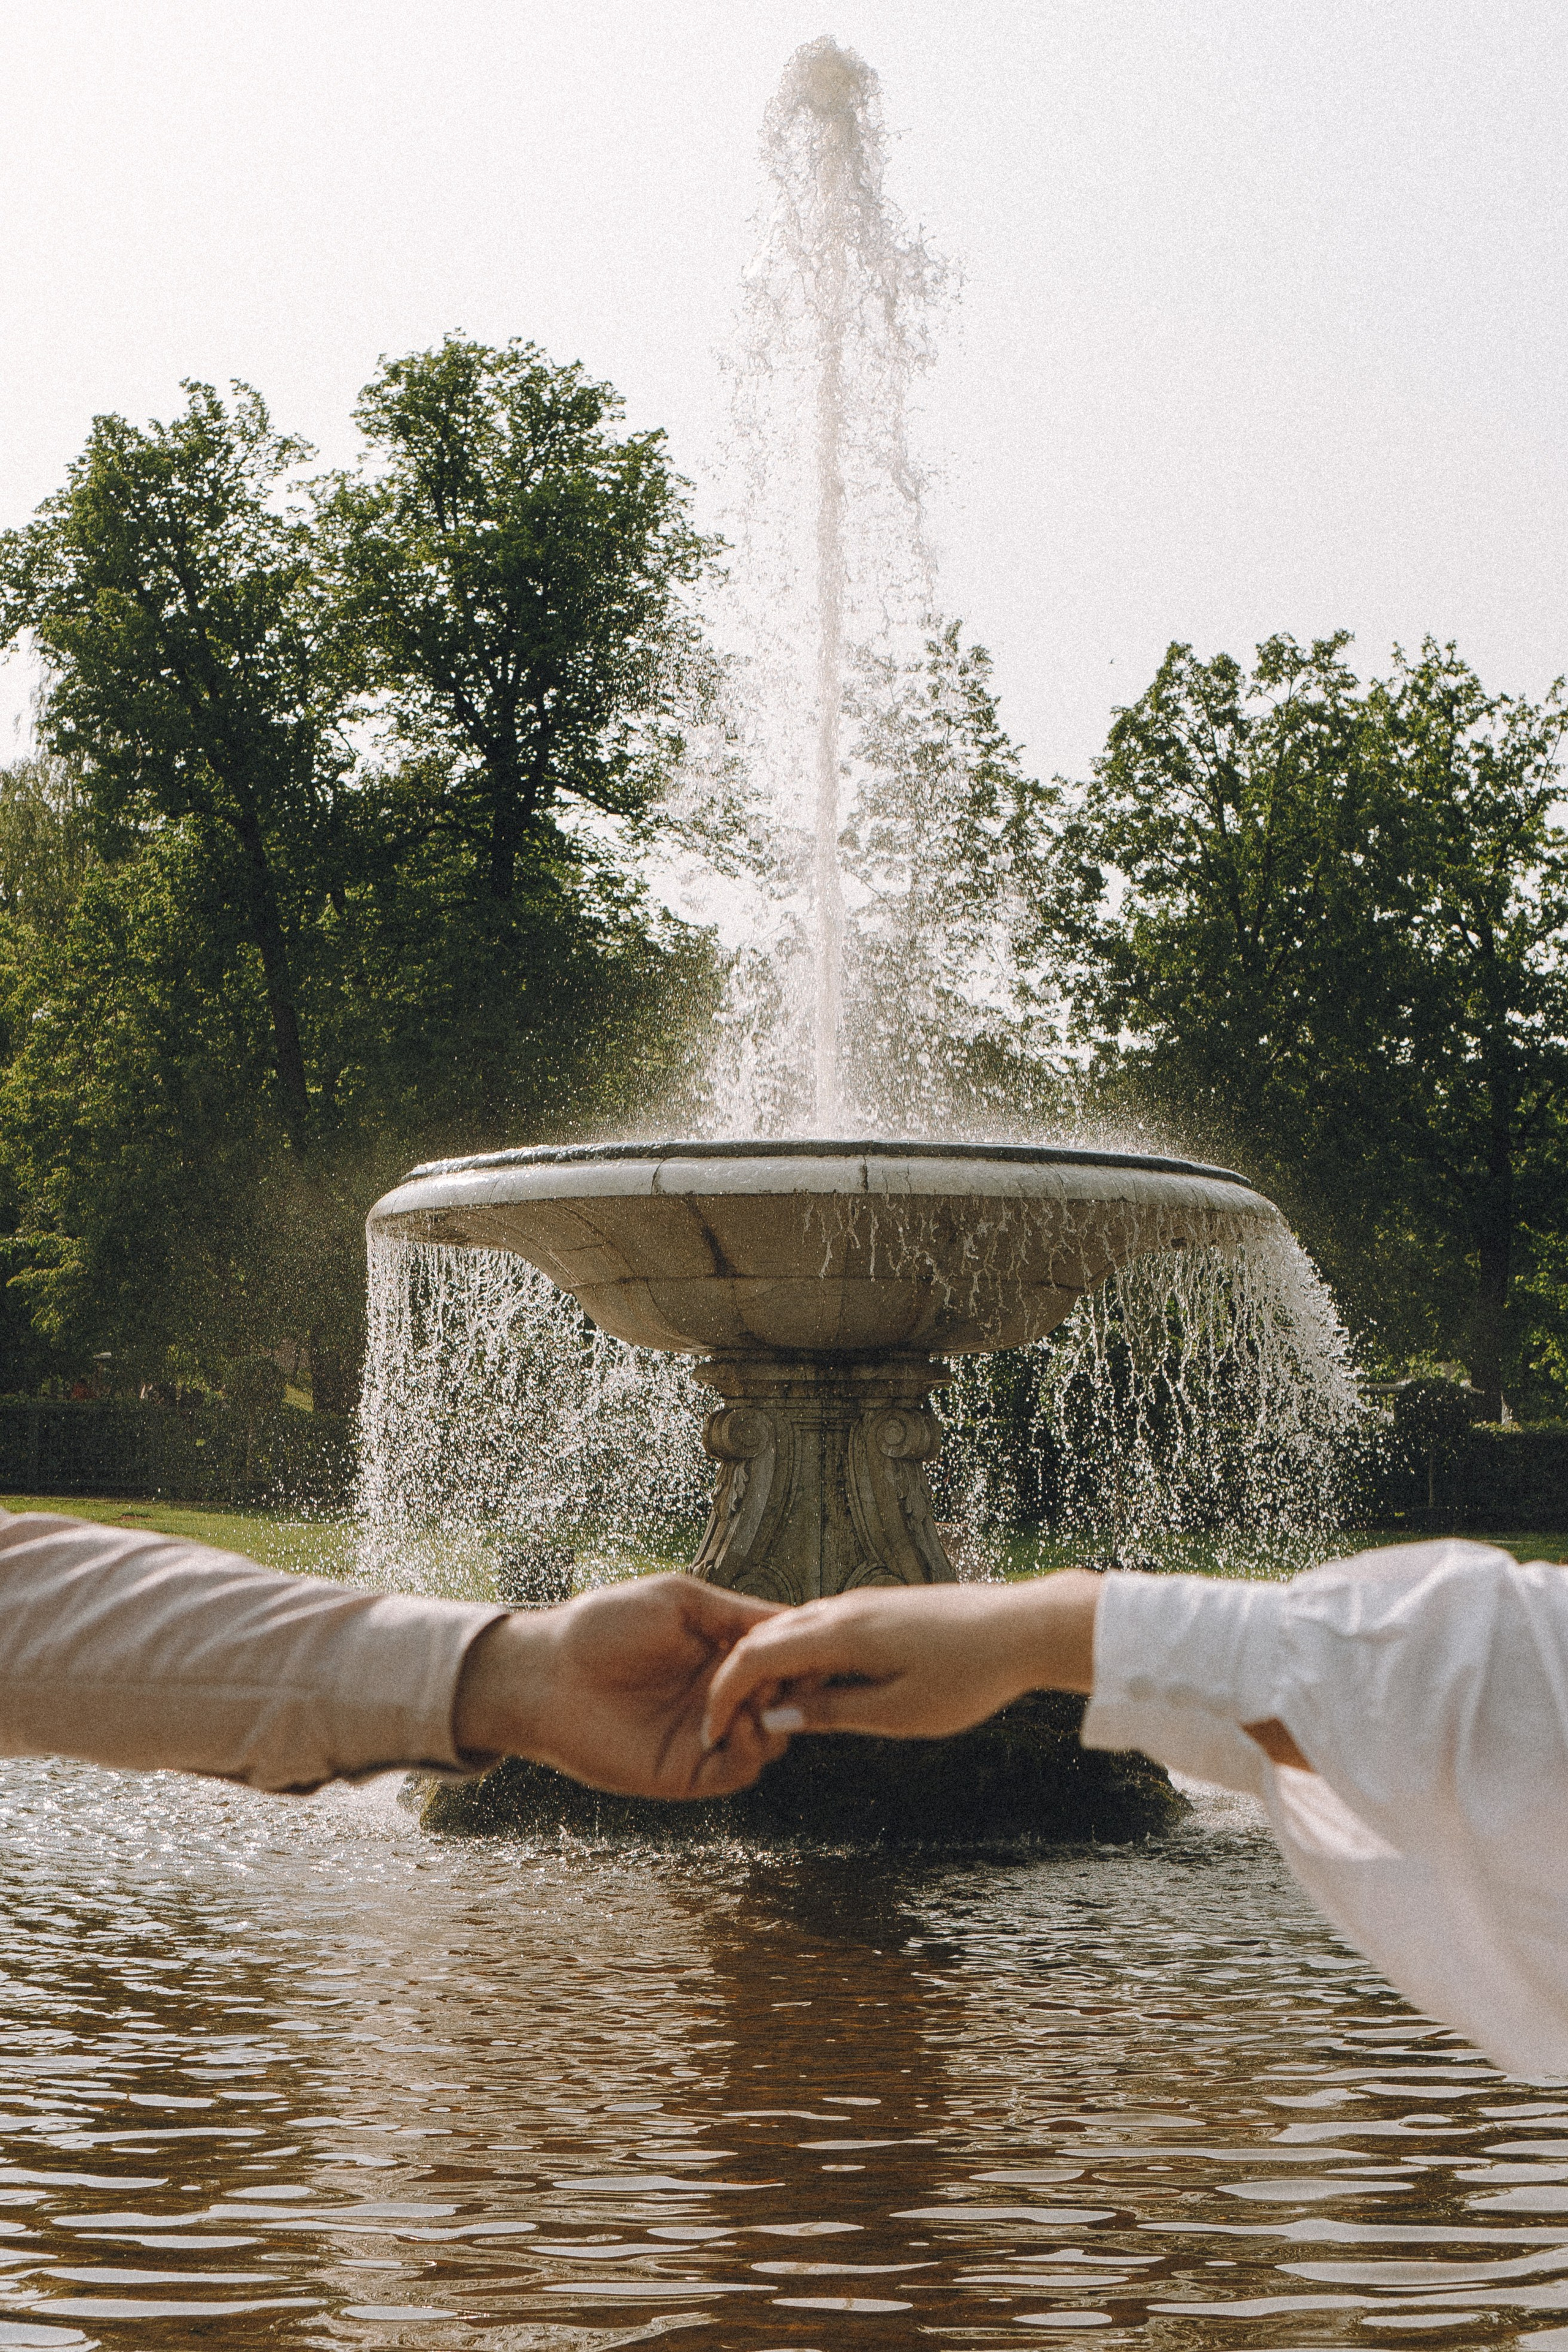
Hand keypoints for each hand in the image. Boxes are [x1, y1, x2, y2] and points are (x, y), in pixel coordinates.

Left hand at [453, 1572, 788, 1799]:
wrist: (547, 1673)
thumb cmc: (603, 1625)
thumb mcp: (678, 1601)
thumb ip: (735, 1613)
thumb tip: (795, 1620)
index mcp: (720, 1651)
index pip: (781, 1657)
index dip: (801, 1651)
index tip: (811, 1642)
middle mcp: (719, 1694)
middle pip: (786, 1699)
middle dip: (795, 1687)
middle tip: (785, 1675)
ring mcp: (705, 1735)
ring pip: (771, 1738)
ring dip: (777, 1718)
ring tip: (759, 1699)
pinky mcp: (688, 1772)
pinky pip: (739, 1770)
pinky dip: (754, 1748)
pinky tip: (742, 1723)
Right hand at [700, 1571, 1102, 1752]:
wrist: (1025, 1627)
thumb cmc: (967, 1676)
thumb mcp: (898, 1713)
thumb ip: (832, 1713)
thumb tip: (775, 1718)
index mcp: (840, 1633)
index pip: (756, 1656)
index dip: (726, 1693)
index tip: (713, 1731)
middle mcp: (844, 1609)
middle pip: (766, 1637)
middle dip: (739, 1680)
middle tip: (730, 1726)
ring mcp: (863, 1602)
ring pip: (795, 1630)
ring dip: (771, 1668)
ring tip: (768, 1715)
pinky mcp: (882, 1606)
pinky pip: (823, 1627)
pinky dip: (803, 1656)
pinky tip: (815, 1689)